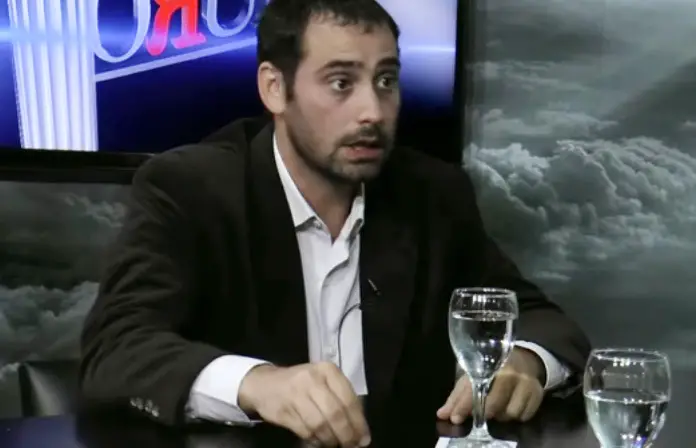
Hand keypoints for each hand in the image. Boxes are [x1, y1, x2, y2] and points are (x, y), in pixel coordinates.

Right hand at [238, 362, 370, 446]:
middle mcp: (312, 379)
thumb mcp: (323, 381)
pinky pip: (305, 431)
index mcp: (327, 370)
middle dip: (346, 435)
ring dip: (331, 439)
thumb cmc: (302, 384)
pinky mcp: (284, 410)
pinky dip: (316, 440)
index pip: (349, 400)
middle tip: (351, 445)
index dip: (358, 423)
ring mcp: (296, 394)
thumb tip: (360, 431)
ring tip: (335, 443)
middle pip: (335, 414)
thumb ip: (342, 400)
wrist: (265, 384)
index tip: (363, 438)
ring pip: (320, 424)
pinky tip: (319, 440)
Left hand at [437, 348, 544, 422]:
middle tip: (482, 413)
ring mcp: (525, 383)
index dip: (464, 406)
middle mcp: (508, 373)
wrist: (524, 359)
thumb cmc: (492, 370)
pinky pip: (525, 416)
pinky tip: (512, 406)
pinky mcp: (538, 393)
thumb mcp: (473, 376)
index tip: (455, 418)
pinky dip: (516, 415)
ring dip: (502, 415)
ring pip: (510, 413)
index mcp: (488, 365)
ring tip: (499, 407)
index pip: (474, 389)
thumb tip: (442, 414)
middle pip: (493, 404)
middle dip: (484, 412)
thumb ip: (458, 397)